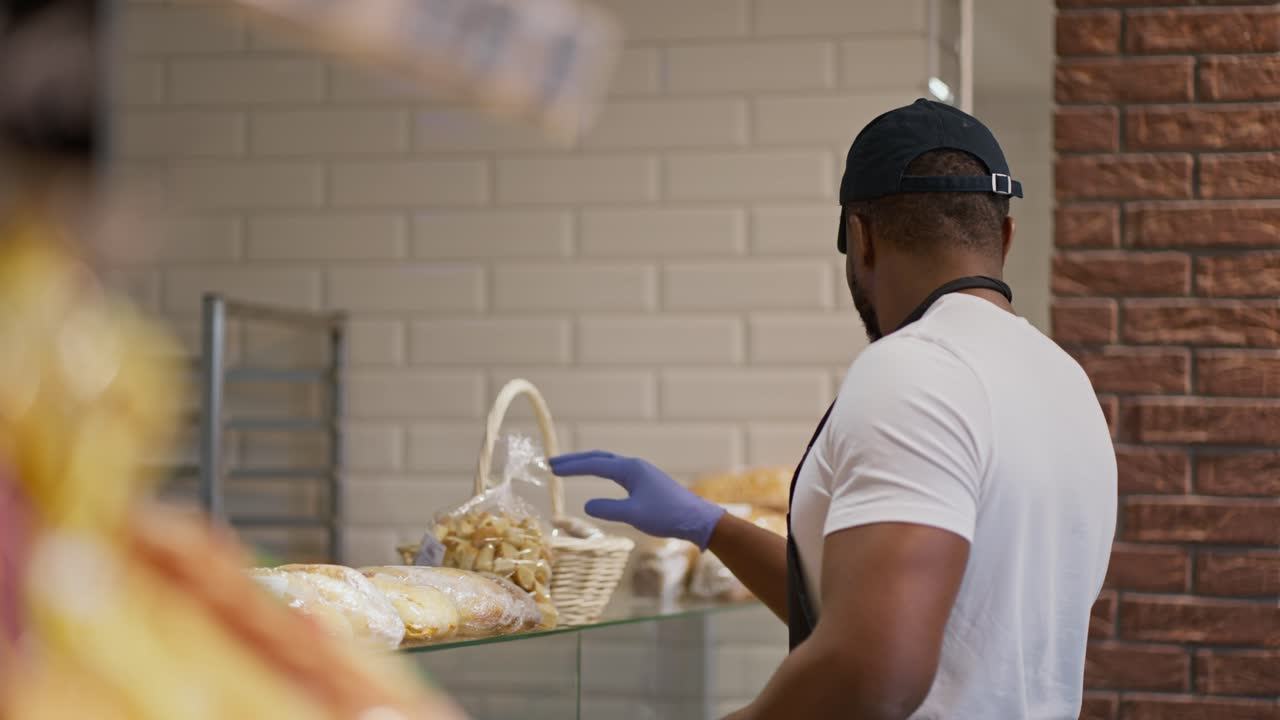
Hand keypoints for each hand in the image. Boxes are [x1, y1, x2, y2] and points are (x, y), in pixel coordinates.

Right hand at [549, 451, 725, 549]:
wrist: (698, 519)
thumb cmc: (667, 516)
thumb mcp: (634, 515)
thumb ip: (609, 509)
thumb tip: (587, 505)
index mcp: (630, 469)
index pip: (594, 465)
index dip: (571, 467)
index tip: (551, 468)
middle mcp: (635, 466)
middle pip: (599, 458)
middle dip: (576, 460)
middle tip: (553, 464)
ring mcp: (642, 473)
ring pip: (609, 463)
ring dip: (588, 464)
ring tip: (570, 468)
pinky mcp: (647, 482)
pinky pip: (617, 470)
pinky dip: (601, 470)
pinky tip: (600, 476)